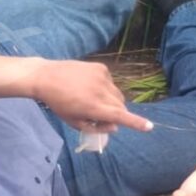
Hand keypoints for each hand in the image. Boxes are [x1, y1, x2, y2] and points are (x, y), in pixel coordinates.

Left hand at [31, 59, 151, 134]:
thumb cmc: (58, 103)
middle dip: (115, 114)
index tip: (149, 126)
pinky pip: (111, 82)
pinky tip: (89, 86)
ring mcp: (102, 77)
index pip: (119, 116)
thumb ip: (94, 127)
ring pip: (117, 94)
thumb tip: (114, 126)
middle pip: (120, 106)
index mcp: (93, 107)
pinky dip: (105, 87)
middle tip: (100, 116)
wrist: (46, 77)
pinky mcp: (101, 68)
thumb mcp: (73, 121)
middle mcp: (101, 91)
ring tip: (91, 99)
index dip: (136, 122)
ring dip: (111, 101)